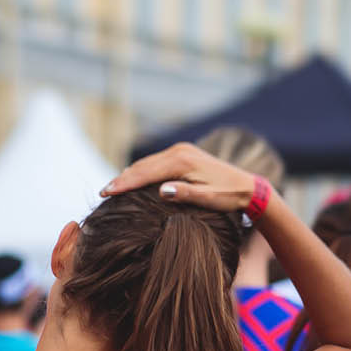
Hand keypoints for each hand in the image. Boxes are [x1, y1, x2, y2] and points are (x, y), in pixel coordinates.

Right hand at [102, 143, 255, 211]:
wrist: (248, 186)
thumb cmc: (229, 196)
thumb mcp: (209, 199)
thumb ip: (185, 194)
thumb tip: (161, 190)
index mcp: (182, 161)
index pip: (146, 172)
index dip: (125, 183)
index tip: (106, 192)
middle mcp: (179, 151)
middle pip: (143, 166)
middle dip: (122, 179)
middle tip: (102, 192)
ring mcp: (181, 151)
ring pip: (148, 163)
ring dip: (130, 175)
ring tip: (112, 188)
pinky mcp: (183, 155)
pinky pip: (156, 163)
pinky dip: (143, 172)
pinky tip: (133, 180)